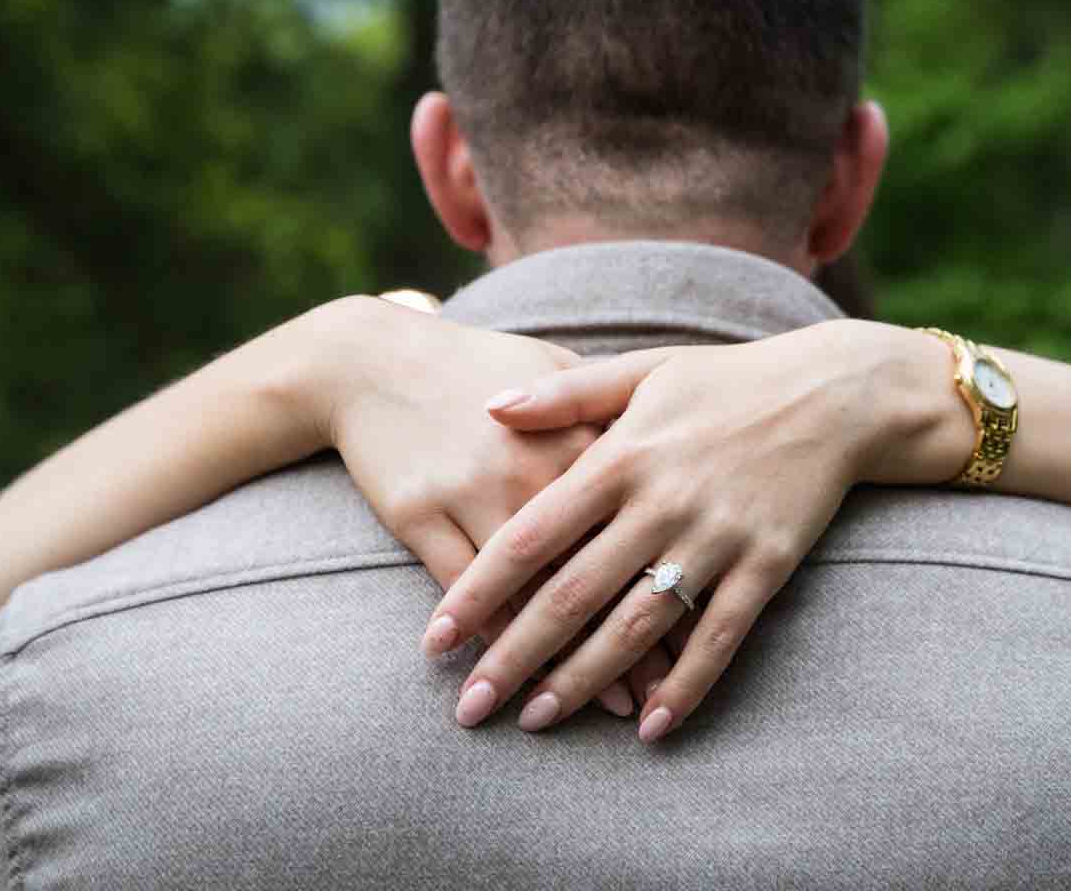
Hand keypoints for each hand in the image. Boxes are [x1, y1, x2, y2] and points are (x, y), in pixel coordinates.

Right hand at [326, 297, 645, 715]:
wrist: (373, 360)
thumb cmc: (475, 367)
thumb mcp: (554, 369)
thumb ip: (612, 411)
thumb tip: (674, 448)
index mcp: (578, 433)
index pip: (638, 521)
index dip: (670, 580)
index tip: (697, 635)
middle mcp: (534, 466)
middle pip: (594, 567)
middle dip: (631, 639)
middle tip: (659, 696)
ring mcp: (476, 492)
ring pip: (530, 590)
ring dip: (566, 658)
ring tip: (605, 709)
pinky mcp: (422, 513)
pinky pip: (463, 587)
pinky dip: (489, 633)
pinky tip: (509, 673)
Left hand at [424, 319, 957, 740]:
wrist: (834, 394)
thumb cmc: (726, 380)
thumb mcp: (642, 368)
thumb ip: (563, 393)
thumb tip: (487, 407)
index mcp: (622, 455)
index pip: (533, 535)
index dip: (479, 589)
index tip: (435, 638)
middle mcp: (663, 503)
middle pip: (573, 594)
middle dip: (514, 656)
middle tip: (470, 706)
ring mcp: (716, 540)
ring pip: (636, 627)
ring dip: (584, 681)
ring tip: (536, 719)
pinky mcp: (765, 566)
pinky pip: (718, 639)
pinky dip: (684, 686)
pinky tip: (648, 726)